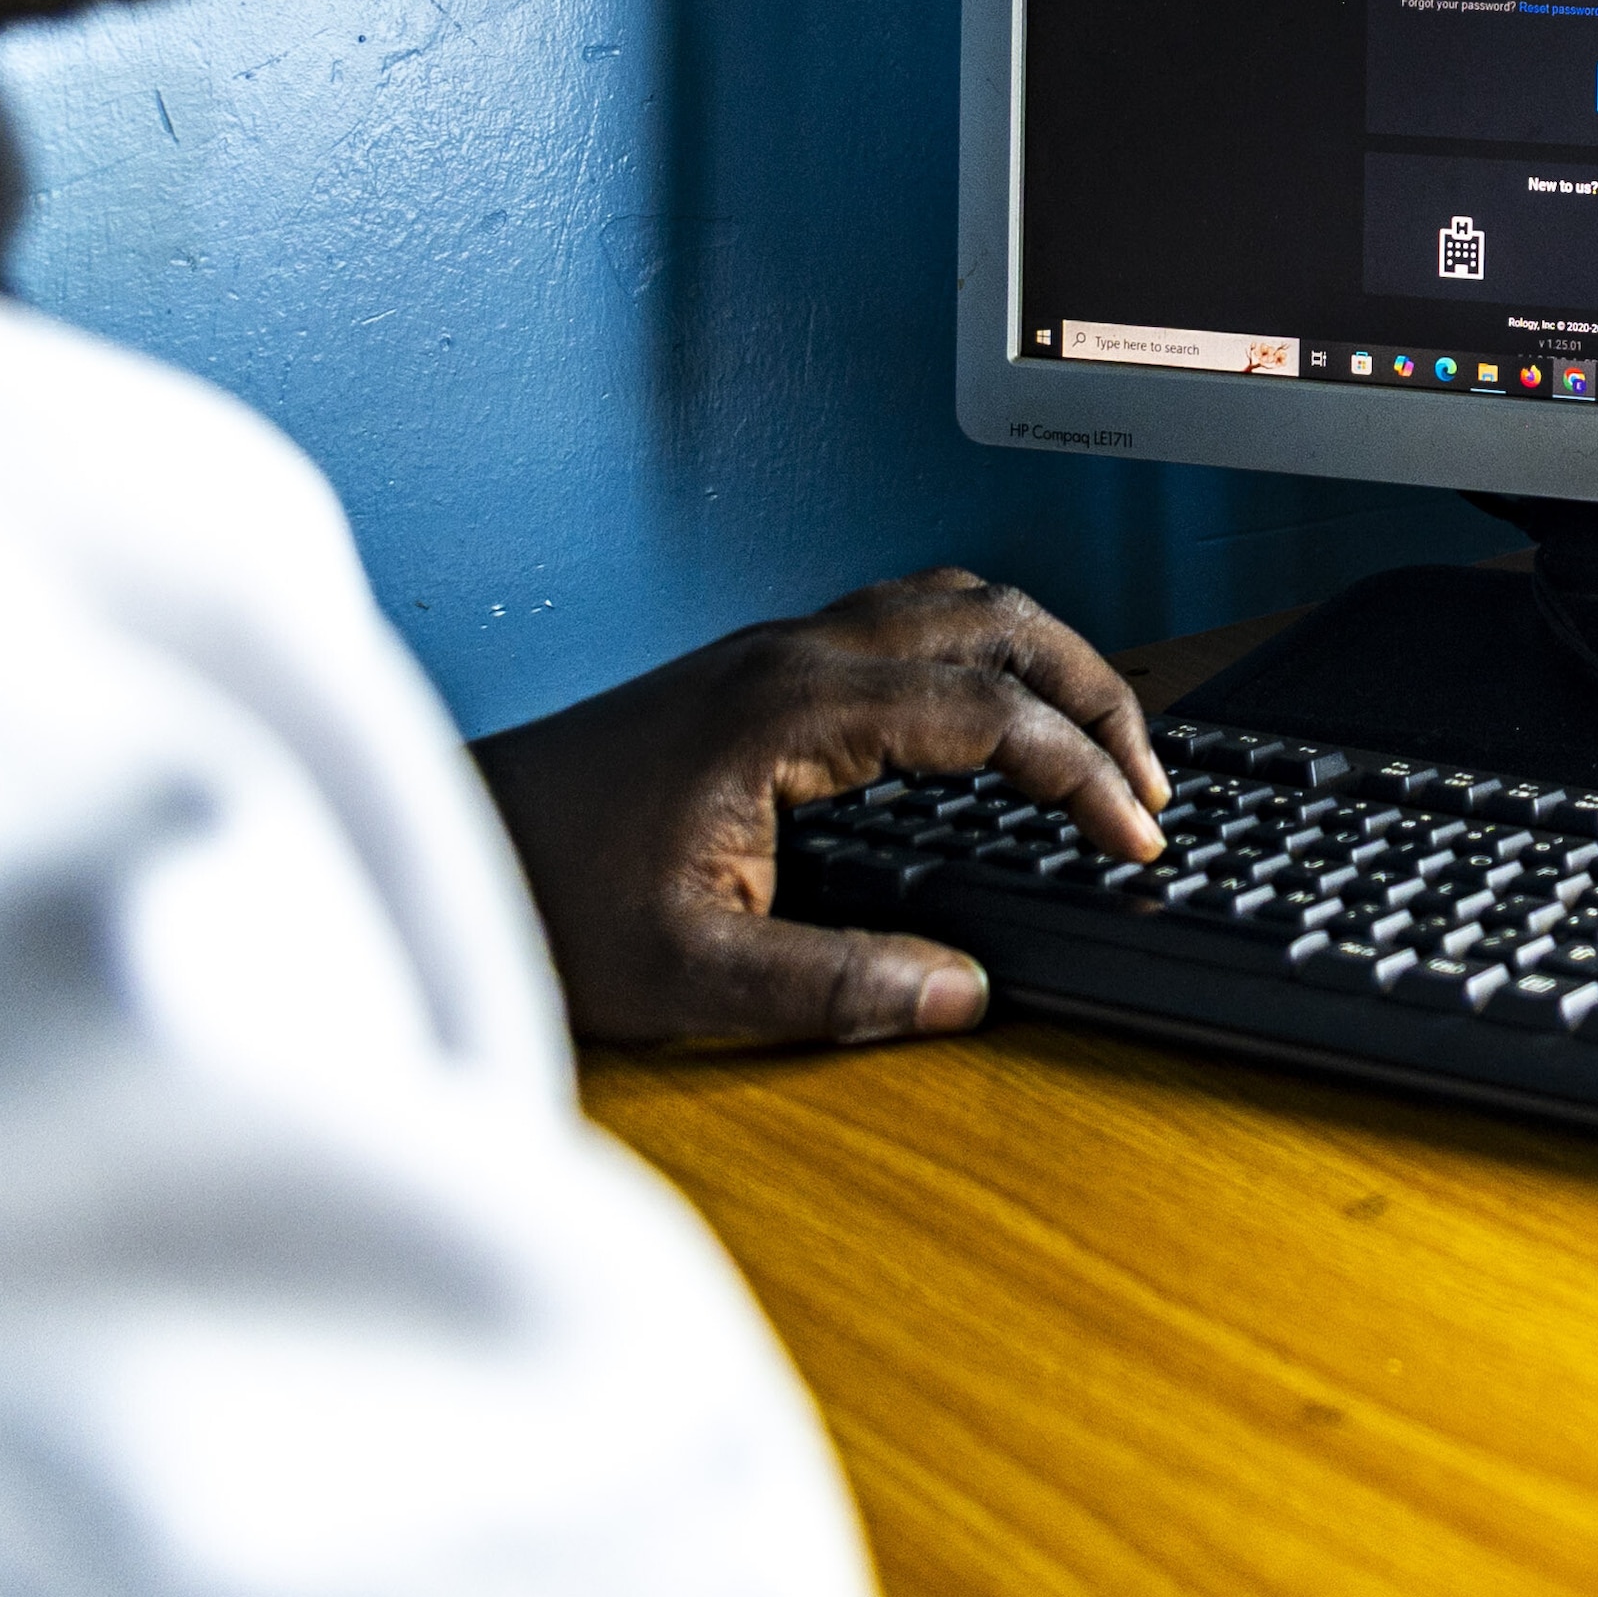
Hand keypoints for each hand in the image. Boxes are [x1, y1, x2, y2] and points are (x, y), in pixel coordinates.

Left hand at [467, 568, 1170, 1045]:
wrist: (449, 838)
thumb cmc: (545, 896)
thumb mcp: (689, 975)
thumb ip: (832, 988)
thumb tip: (959, 995)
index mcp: (789, 711)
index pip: (986, 713)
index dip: (1081, 771)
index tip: (1135, 833)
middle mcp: (791, 655)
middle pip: (992, 617)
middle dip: (1092, 686)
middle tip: (1148, 775)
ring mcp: (774, 649)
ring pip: (952, 601)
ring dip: (1042, 655)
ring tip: (1097, 736)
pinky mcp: (760, 669)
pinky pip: (907, 619)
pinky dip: (984, 654)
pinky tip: (992, 717)